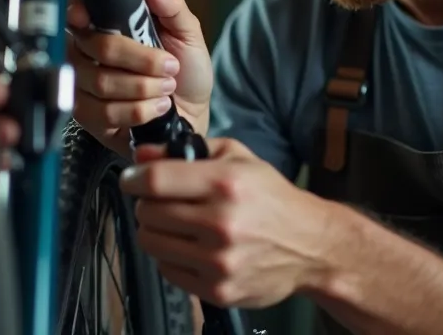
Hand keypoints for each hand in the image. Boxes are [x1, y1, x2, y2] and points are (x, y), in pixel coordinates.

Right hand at [67, 0, 211, 157]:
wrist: (193, 113)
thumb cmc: (186, 71)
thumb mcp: (188, 34)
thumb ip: (172, 8)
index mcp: (108, 26)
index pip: (77, 12)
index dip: (78, 12)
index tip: (89, 17)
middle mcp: (89, 53)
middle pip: (99, 47)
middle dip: (142, 60)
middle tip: (169, 66)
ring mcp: (85, 86)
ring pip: (102, 82)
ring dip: (144, 87)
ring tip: (166, 88)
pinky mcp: (90, 117)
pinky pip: (105, 112)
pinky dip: (138, 110)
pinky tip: (155, 107)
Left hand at [119, 138, 333, 308]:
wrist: (311, 247)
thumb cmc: (271, 198)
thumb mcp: (238, 159)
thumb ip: (188, 152)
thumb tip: (141, 155)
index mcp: (226, 184)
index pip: (155, 181)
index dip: (133, 179)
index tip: (131, 181)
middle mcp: (220, 223)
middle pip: (148, 213)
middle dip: (148, 205)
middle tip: (163, 203)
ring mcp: (218, 261)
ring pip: (151, 243)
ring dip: (157, 231)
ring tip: (176, 226)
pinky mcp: (217, 290)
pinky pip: (167, 270)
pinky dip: (171, 258)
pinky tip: (191, 248)